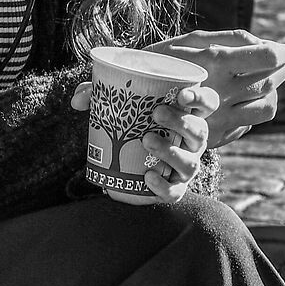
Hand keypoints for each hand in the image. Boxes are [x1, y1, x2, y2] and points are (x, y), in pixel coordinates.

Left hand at [70, 81, 215, 203]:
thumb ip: (97, 97)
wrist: (125, 169)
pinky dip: (163, 186)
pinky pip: (175, 191)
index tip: (181, 94)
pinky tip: (147, 177)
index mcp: (186, 116)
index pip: (207, 104)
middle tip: (156, 113)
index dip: (200, 99)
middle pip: (200, 131)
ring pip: (191, 162)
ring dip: (171, 151)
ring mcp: (186, 166)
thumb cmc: (128, 128)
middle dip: (181, 121)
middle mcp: (192, 142)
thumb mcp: (116, 108)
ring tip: (146, 141)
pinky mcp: (175, 188)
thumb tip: (77, 100)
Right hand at [146, 29, 284, 144]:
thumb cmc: (156, 65)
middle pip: (272, 80)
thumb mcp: (183, 44)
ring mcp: (221, 118)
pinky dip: (254, 110)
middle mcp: (222, 92)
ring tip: (263, 82)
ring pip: (268, 105)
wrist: (128, 112)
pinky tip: (243, 101)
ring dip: (271, 92)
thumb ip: (225, 41)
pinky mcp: (219, 135)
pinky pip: (251, 123)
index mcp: (215, 63)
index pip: (266, 58)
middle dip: (280, 68)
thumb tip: (260, 43)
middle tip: (277, 60)